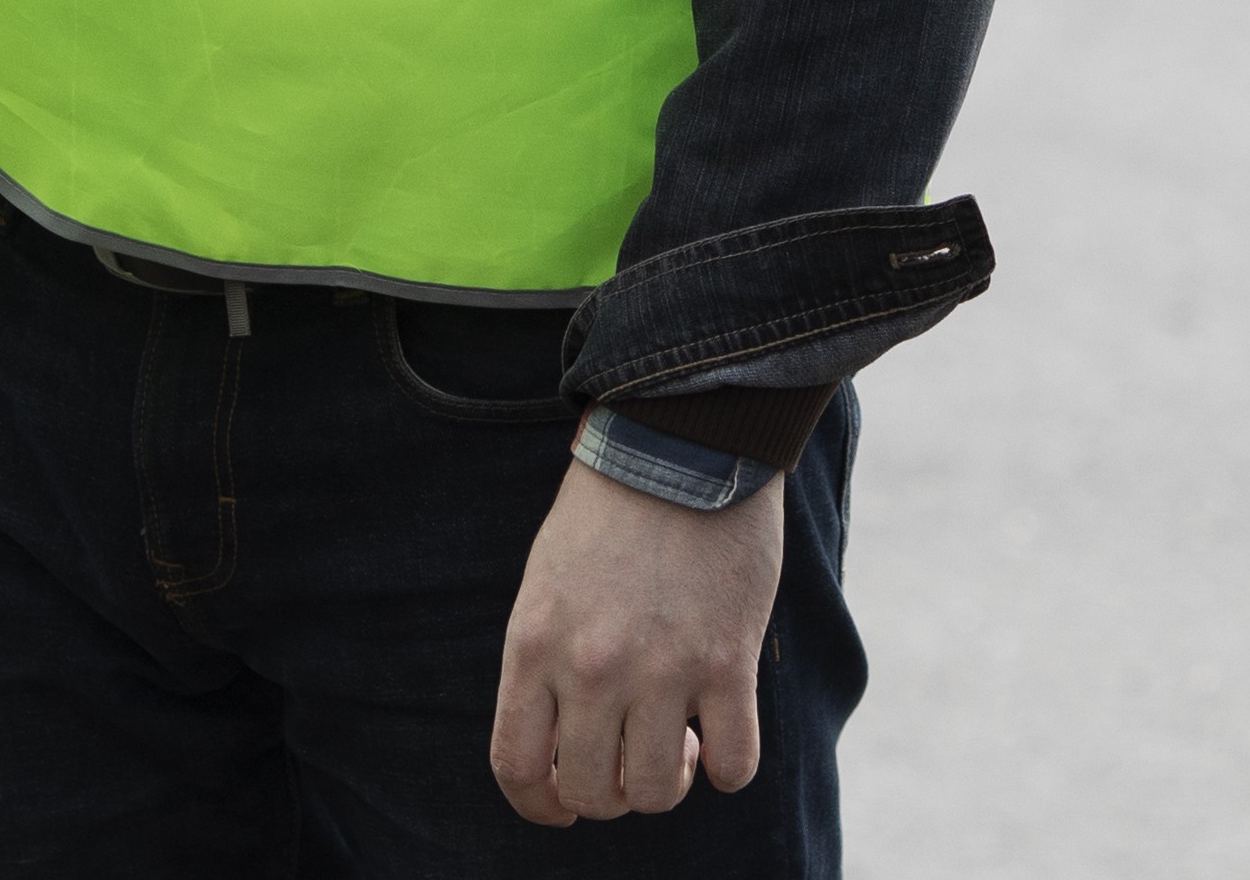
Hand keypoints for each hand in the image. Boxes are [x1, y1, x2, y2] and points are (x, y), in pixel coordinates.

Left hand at [490, 456, 783, 824]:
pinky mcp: (728, 661)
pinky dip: (728, 767)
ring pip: (656, 792)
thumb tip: (561, 738)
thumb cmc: (609, 510)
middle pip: (590, 793)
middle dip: (610, 794)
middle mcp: (591, 667)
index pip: (516, 767)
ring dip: (667, 783)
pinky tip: (722, 736)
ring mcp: (661, 669)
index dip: (539, 805)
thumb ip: (545, 660)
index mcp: (533, 644)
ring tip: (677, 741)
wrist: (682, 443)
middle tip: (629, 755)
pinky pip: (733, 765)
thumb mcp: (546, 583)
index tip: (563, 803)